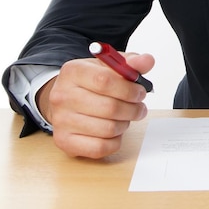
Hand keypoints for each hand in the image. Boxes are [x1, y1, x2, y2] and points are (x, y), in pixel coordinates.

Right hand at [37, 52, 154, 158]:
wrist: (65, 97)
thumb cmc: (91, 81)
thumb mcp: (110, 65)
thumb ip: (131, 63)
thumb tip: (147, 61)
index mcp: (73, 71)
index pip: (105, 81)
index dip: (129, 89)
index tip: (140, 92)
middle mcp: (62, 96)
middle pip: (109, 107)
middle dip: (132, 109)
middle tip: (140, 107)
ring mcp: (61, 121)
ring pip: (107, 129)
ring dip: (125, 124)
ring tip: (127, 117)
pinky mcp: (64, 142)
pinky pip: (99, 148)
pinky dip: (115, 141)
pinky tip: (116, 130)